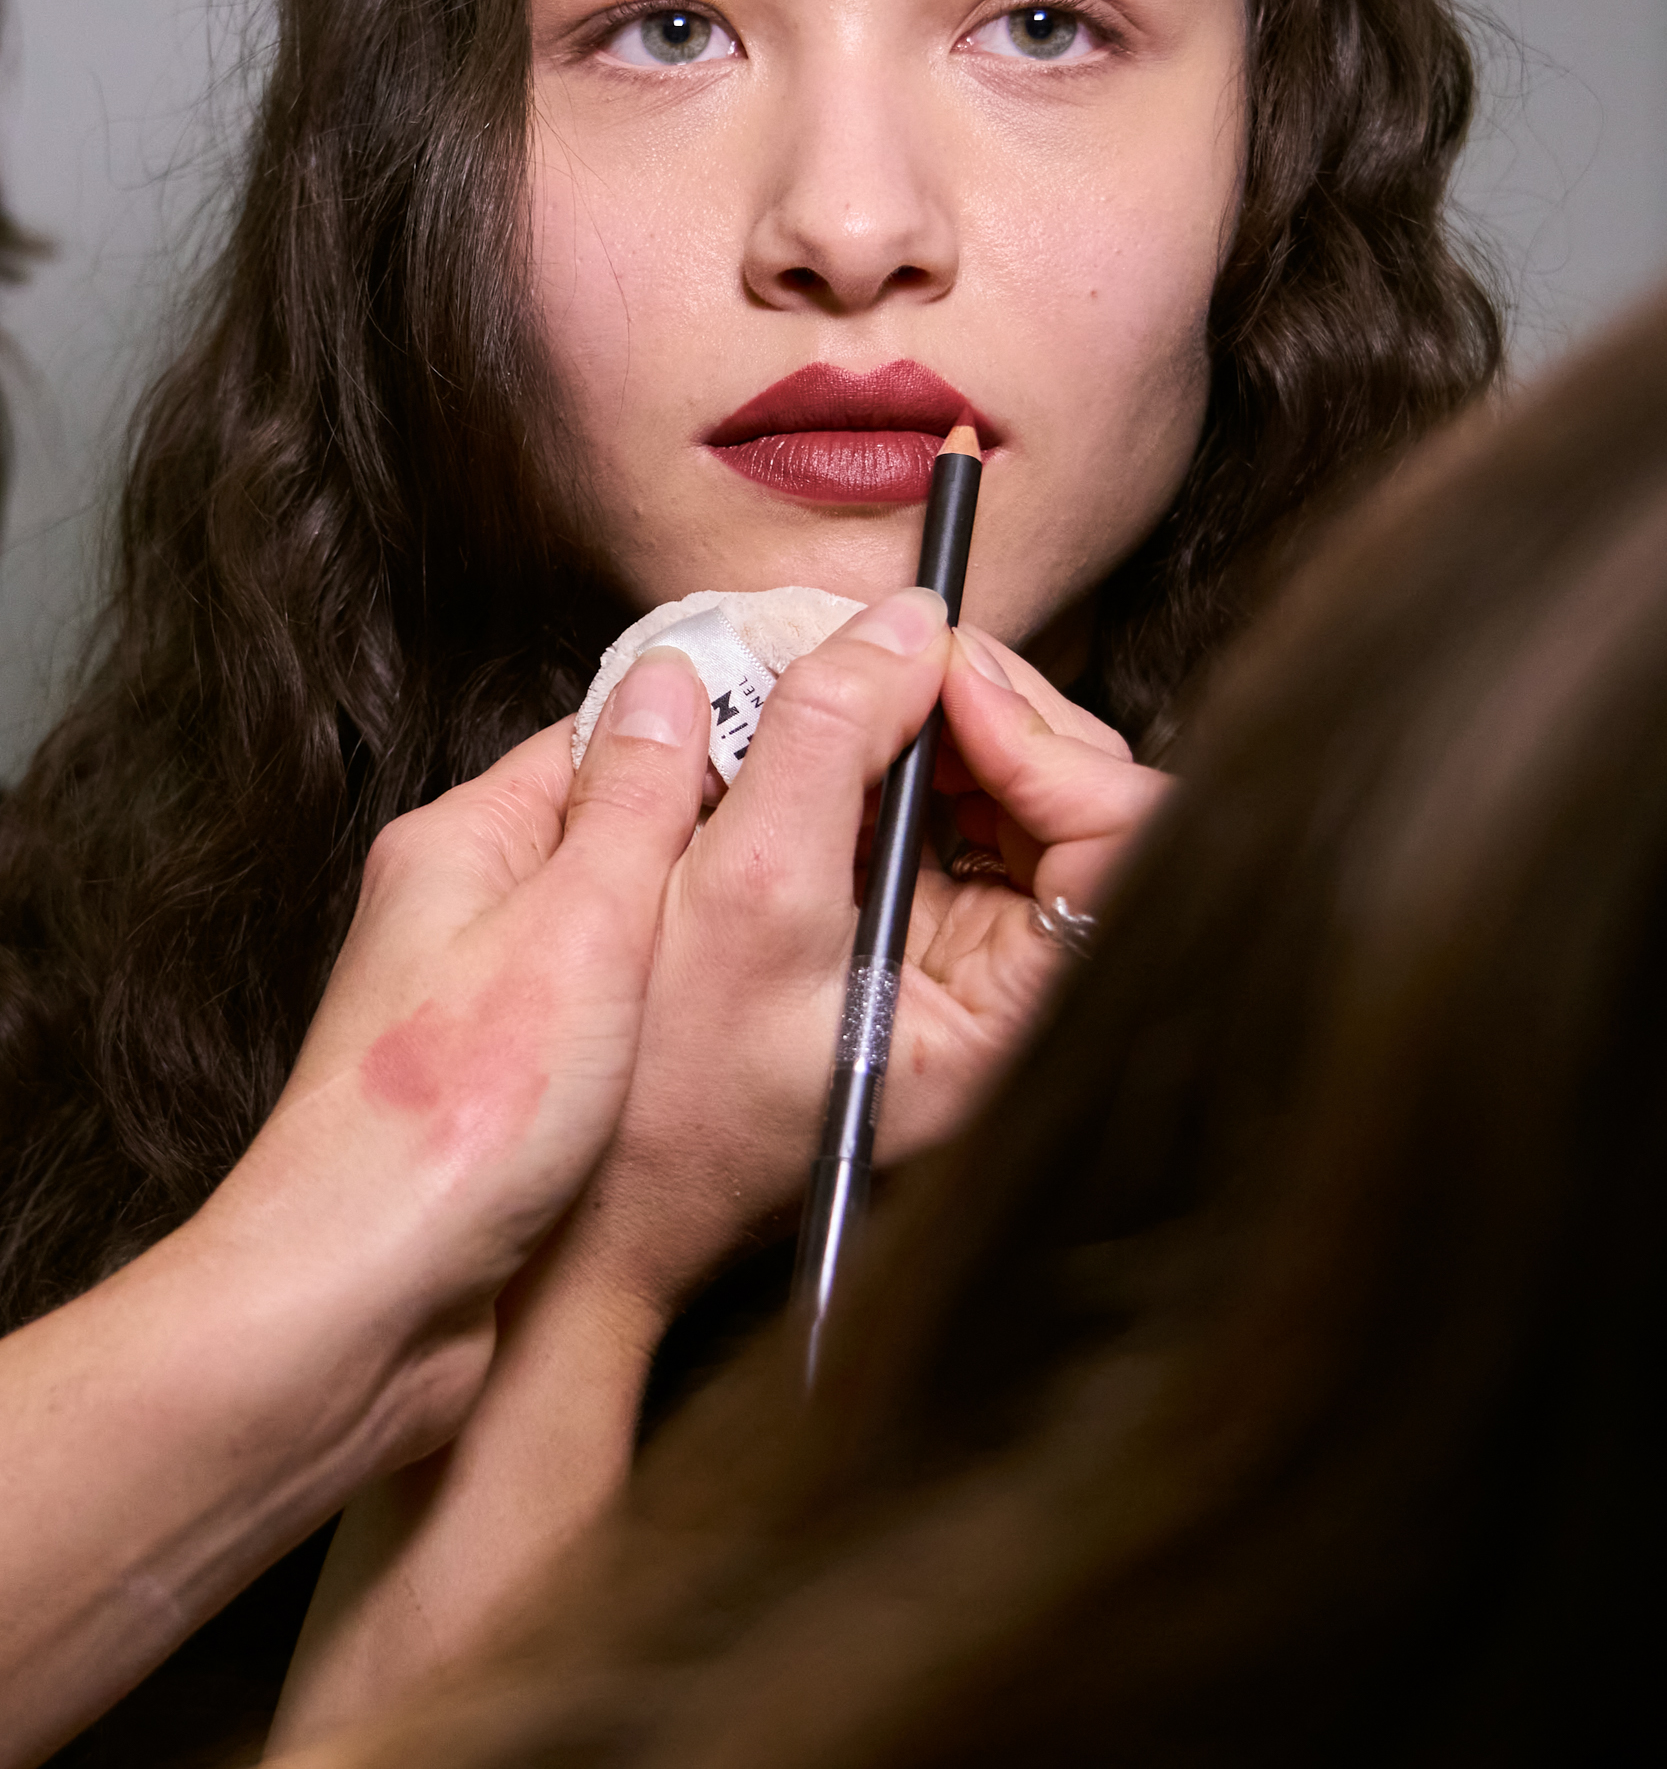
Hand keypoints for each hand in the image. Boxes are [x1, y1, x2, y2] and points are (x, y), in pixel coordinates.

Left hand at [0, 655, 712, 1764]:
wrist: (365, 1303)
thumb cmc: (459, 1117)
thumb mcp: (580, 924)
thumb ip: (637, 801)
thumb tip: (674, 676)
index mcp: (464, 842)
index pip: (602, 741)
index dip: (713, 734)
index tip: (809, 737)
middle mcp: (456, 910)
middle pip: (610, 835)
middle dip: (710, 840)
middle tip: (827, 847)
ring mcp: (473, 1005)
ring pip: (610, 933)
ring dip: (688, 936)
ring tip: (790, 942)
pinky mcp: (497, 1093)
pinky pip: (598, 1020)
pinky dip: (659, 1019)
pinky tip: (714, 1043)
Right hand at [559, 592, 1170, 1320]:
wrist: (592, 1205)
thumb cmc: (665, 1099)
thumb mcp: (740, 892)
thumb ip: (825, 743)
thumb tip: (903, 624)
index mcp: (1014, 1020)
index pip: (1121, 842)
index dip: (1048, 739)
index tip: (943, 676)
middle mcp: (1011, 988)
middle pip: (1071, 796)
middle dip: (986, 704)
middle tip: (887, 654)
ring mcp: (963, 956)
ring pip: (1004, 789)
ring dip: (930, 715)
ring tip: (841, 682)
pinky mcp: (905, 930)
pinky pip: (933, 807)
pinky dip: (881, 750)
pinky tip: (817, 735)